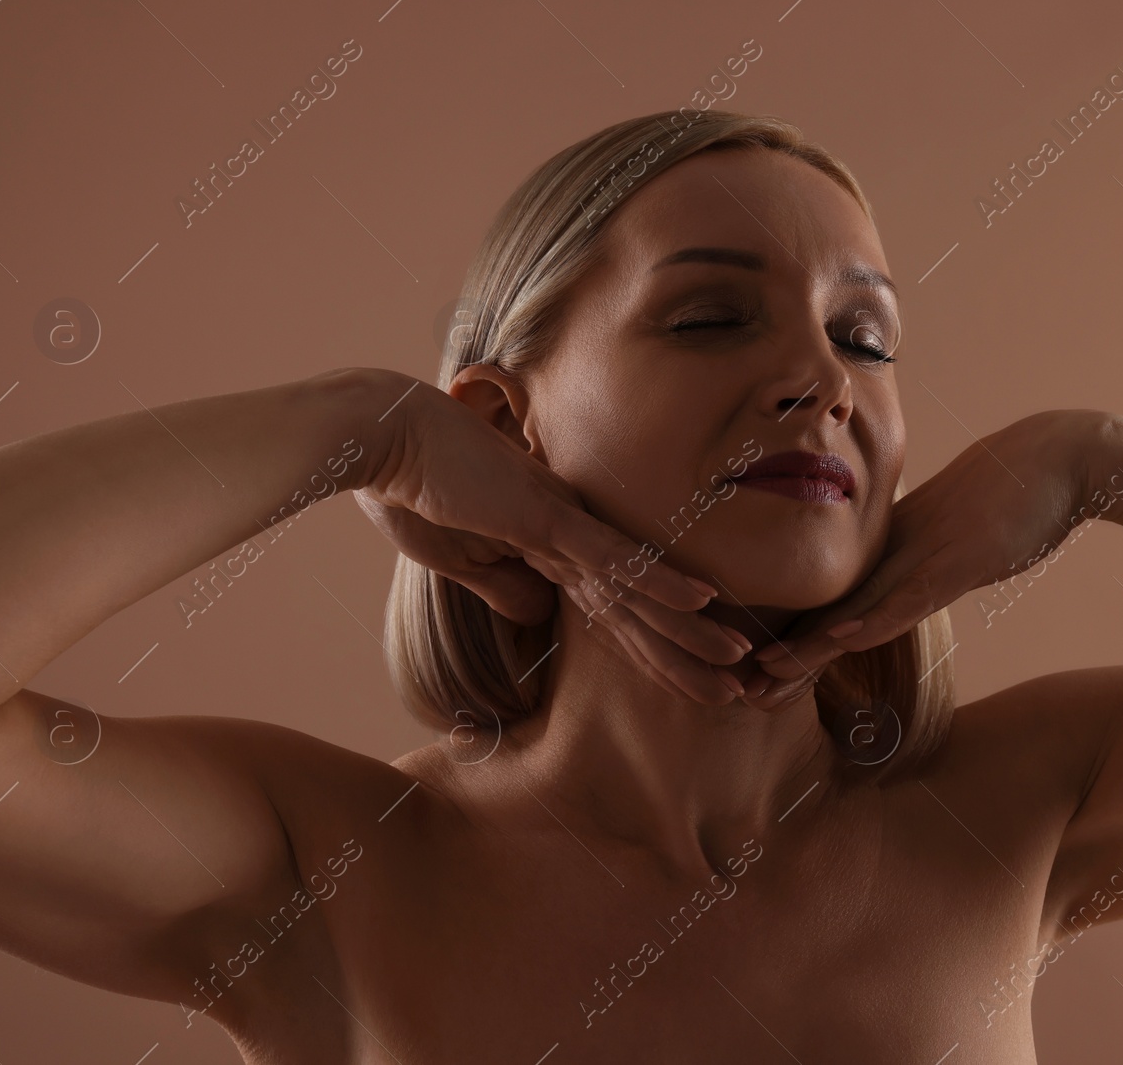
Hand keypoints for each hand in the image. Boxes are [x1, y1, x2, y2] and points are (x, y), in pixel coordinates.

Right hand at [351, 374, 750, 699]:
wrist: (381, 438)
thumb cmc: (408, 490)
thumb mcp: (455, 555)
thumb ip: (498, 582)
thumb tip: (533, 615)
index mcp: (546, 544)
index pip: (609, 611)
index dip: (648, 650)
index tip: (688, 681)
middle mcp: (568, 534)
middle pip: (638, 607)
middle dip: (686, 651)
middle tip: (739, 685)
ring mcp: (563, 525)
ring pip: (640, 588)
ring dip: (691, 627)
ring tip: (741, 658)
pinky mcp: (549, 517)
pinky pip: (614, 556)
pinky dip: (659, 579)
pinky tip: (703, 599)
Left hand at [740, 409, 1109, 707]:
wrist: (1059, 458)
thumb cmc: (1015, 499)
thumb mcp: (961, 542)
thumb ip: (928, 563)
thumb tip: (910, 586)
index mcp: (892, 553)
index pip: (835, 606)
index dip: (797, 644)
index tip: (760, 679)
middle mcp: (896, 554)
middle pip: (830, 612)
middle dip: (787, 656)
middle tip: (739, 693)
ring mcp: (924, 555)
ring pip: (856, 608)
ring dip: (810, 647)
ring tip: (764, 677)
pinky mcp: (958, 560)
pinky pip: (910, 596)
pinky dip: (874, 620)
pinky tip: (840, 640)